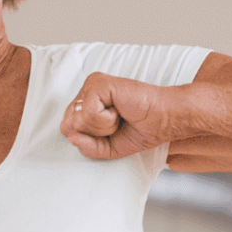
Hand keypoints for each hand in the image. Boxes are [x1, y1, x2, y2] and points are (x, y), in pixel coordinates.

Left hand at [60, 72, 190, 159]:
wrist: (164, 121)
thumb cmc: (140, 130)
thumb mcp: (107, 148)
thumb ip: (86, 146)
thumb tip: (71, 137)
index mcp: (85, 103)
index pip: (67, 129)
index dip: (89, 139)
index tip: (113, 131)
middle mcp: (85, 91)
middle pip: (68, 125)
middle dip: (94, 134)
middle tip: (117, 123)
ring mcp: (92, 85)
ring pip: (77, 121)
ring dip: (102, 127)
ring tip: (119, 116)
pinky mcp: (99, 83)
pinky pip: (88, 114)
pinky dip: (106, 120)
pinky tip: (120, 110)